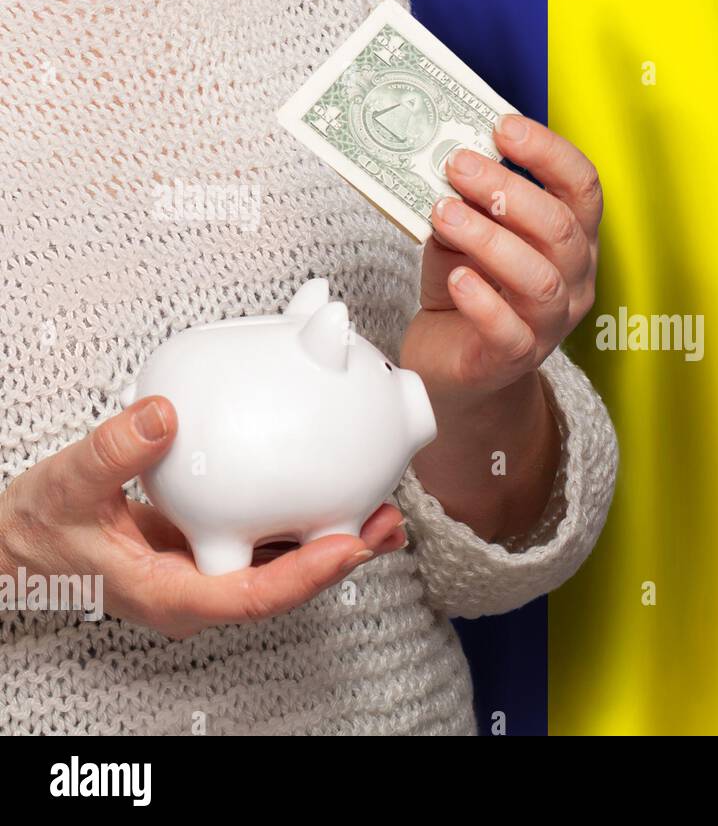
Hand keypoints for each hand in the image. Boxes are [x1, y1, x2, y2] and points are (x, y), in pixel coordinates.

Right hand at [0, 397, 406, 638]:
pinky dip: (307, 522)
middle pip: (285, 586)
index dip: (305, 576)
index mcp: (169, 595)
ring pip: (285, 567)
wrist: (22, 544)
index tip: (350, 547)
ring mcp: (210, 574)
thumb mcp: (65, 487)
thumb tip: (163, 414)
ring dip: (337, 542)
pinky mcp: (214, 551)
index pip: (251, 597)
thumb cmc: (41, 527)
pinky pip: (270, 543)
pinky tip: (338, 493)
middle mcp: (200, 593)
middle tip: (388, 522)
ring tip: (386, 510)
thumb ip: (110, 454)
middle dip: (342, 558)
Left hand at [401, 114, 601, 403]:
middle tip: (459, 165)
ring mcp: (550, 323)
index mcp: (571, 238)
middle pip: (562, 229)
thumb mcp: (464, 234)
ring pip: (539, 279)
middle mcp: (573, 279)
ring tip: (444, 213)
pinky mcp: (515, 358)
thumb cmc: (466, 288)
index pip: (582, 187)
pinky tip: (455, 279)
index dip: (548, 152)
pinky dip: (482, 301)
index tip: (502, 127)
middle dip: (509, 190)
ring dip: (489, 239)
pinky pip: (510, 331)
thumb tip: (449, 163)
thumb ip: (466, 203)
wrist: (451, 364)